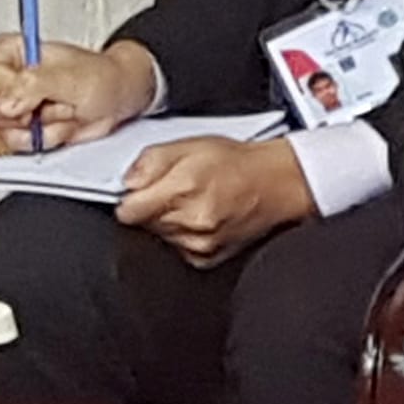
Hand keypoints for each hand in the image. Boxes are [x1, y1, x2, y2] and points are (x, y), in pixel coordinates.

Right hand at [0, 32, 158, 150]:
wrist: (119, 99)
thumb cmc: (101, 77)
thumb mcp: (69, 77)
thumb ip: (33, 86)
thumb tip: (5, 105)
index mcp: (11, 52)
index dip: (10, 90)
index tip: (36, 93)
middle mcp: (8, 79)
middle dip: (31, 113)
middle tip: (56, 102)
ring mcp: (15, 107)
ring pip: (7, 131)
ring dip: (43, 128)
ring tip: (65, 112)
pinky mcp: (23, 130)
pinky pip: (20, 146)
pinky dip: (46, 141)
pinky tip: (63, 127)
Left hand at [113, 131, 317, 264]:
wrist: (276, 183)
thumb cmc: (238, 163)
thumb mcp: (190, 144)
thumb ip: (151, 161)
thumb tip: (127, 182)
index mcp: (183, 189)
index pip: (128, 211)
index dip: (130, 198)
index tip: (140, 190)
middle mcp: (191, 221)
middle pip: (143, 224)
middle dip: (151, 207)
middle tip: (174, 189)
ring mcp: (200, 244)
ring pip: (159, 237)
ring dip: (167, 221)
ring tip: (191, 201)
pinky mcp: (207, 258)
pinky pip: (176, 248)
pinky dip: (181, 235)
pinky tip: (198, 217)